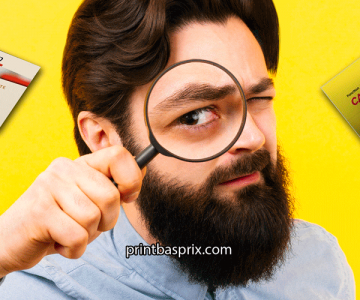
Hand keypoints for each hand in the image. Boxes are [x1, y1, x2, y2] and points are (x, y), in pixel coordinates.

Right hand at [0, 145, 144, 276]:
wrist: (13, 239)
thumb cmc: (59, 221)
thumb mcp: (90, 200)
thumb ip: (114, 185)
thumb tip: (143, 167)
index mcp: (81, 164)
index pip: (118, 155)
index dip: (132, 179)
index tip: (127, 197)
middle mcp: (64, 169)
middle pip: (111, 196)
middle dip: (107, 220)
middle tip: (88, 224)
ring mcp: (49, 186)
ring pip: (94, 218)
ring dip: (87, 236)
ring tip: (68, 231)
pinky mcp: (39, 211)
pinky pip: (78, 237)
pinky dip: (74, 249)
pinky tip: (58, 242)